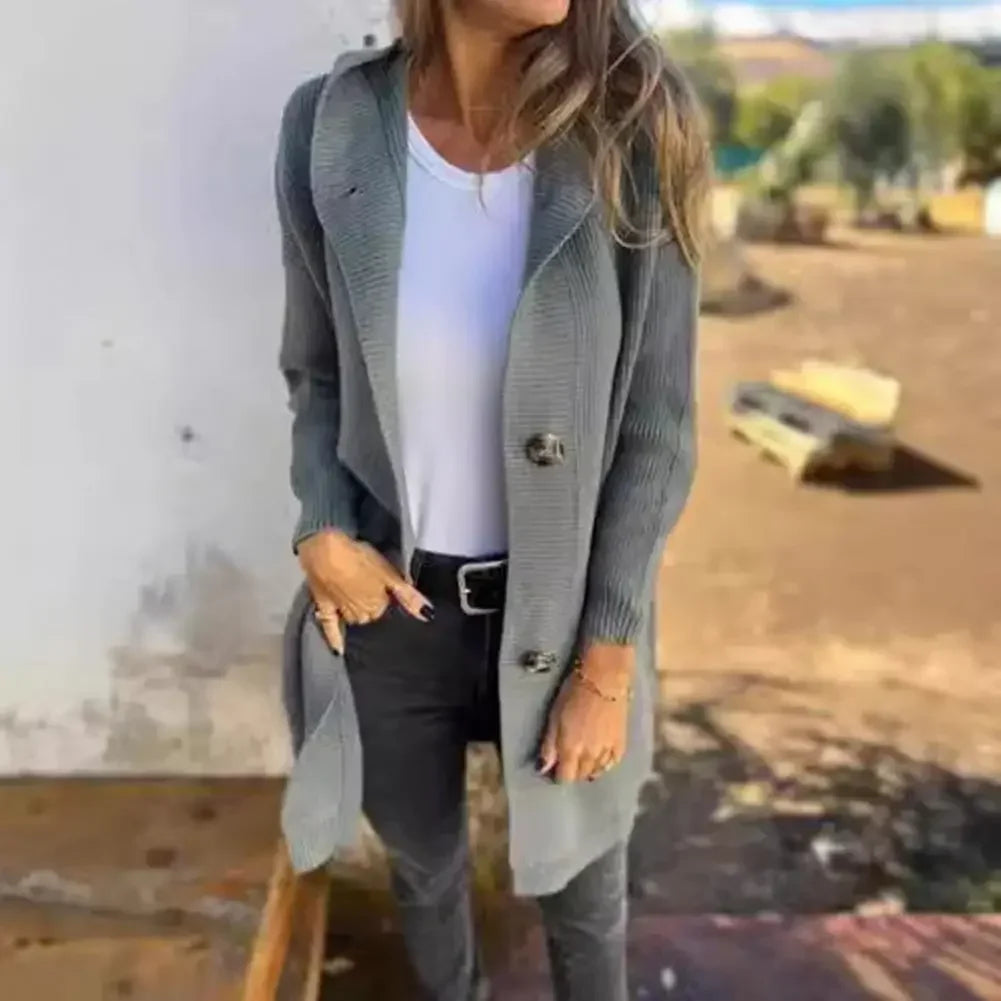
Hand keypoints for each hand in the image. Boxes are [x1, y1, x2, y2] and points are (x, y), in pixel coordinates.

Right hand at [298, 531, 431, 652]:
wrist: (324, 551)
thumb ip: (409, 596)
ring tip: (358, 602)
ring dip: (358, 615)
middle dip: (373, 606)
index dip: (387, 598)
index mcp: (377, 606)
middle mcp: (361, 614)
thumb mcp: (390, 574)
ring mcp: (342, 612)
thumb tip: (428, 614)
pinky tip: (338, 650)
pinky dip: (335, 639)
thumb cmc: (358, 558)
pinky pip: (330, 627)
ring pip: (355, 620)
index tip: (386, 591)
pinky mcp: (324, 607)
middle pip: (371, 616)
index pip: (387, 610)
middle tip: (371, 590)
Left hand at [538, 643, 634, 783]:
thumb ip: (549, 745)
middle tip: (567, 762)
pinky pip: (612, 763)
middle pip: (580, 775)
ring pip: (596, 772)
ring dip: (587, 769)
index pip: (565, 777)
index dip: (558, 775)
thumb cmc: (574, 693)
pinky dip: (604, 765)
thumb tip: (543, 769)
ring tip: (582, 761)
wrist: (605, 678)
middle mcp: (590, 755)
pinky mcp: (621, 742)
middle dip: (572, 772)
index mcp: (571, 749)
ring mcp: (607, 750)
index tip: (554, 769)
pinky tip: (599, 760)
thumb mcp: (554, 717)